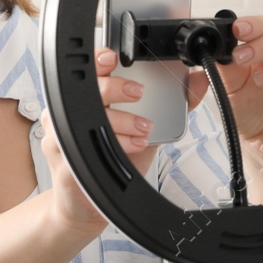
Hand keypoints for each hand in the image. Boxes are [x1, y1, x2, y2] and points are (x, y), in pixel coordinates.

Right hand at [39, 46, 209, 233]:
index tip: (115, 57)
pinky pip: (87, 150)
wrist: (87, 205)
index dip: (98, 60)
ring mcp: (63, 141)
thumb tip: (199, 81)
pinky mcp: (67, 165)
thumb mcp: (142, 129)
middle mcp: (68, 117)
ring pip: (85, 119)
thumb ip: (171, 106)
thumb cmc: (111, 162)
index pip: (87, 72)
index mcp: (84, 101)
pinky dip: (115, 146)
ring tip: (144, 127)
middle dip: (113, 87)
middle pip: (85, 91)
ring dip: (119, 121)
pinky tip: (132, 147)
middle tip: (138, 92)